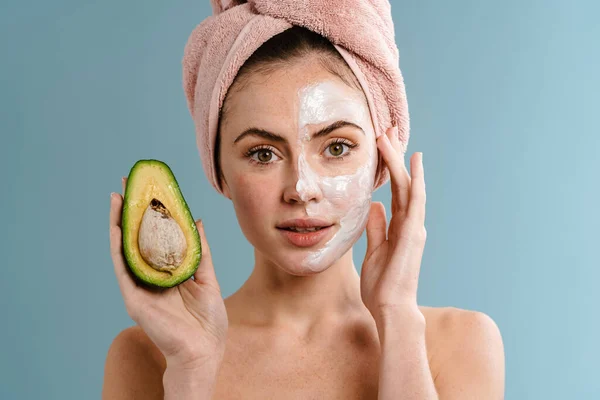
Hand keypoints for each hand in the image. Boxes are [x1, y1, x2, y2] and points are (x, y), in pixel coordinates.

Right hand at [109, 177, 228, 368]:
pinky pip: (122, 268)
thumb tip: (196, 220)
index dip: (150, 215)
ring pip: (124, 249)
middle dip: (130, 212)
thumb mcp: (207, 277)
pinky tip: (117, 227)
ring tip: (118, 197)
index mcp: (167, 272)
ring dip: (118, 223)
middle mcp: (150, 277)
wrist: (205, 350)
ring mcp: (140, 287)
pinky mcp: (134, 298)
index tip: (149, 190)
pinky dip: (118, 246)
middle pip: (135, 239)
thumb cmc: (208, 320)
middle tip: (127, 184)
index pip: (154, 238)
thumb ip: (199, 250)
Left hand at [360, 126, 426, 323]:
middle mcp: (410, 224)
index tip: (383, 147)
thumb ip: (376, 229)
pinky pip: (414, 200)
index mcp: (400, 228)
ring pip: (408, 186)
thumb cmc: (382, 285)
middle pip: (403, 183)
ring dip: (399, 161)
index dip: (391, 169)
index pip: (396, 192)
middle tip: (388, 131)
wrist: (390, 308)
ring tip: (390, 137)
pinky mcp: (414, 232)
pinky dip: (414, 179)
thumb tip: (375, 207)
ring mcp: (414, 227)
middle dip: (395, 156)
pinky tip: (412, 161)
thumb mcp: (373, 252)